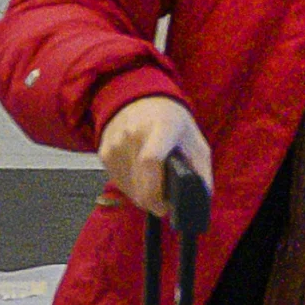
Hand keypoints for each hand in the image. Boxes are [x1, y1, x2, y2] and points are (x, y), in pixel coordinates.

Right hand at [97, 95, 212, 218]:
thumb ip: (201, 170)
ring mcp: (115, 143)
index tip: (165, 205)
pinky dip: (131, 186)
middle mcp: (133, 134)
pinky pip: (119, 182)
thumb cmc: (171, 122)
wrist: (139, 99)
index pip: (151, 160)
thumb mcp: (195, 141)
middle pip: (139, 185)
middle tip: (165, 199)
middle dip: (154, 201)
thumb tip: (201, 198)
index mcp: (162, 127)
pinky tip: (140, 173)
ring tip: (153, 179)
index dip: (156, 190)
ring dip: (142, 194)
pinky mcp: (104, 153)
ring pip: (129, 189)